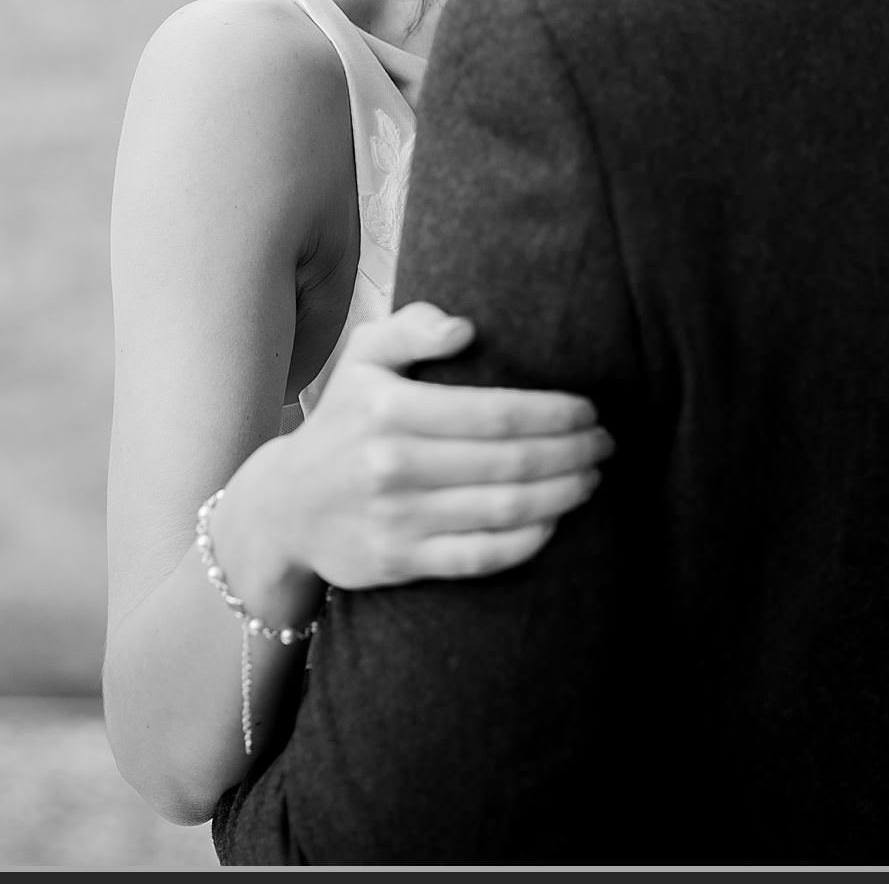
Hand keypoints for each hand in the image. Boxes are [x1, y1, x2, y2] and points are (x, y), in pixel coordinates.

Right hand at [262, 301, 613, 589]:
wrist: (284, 507)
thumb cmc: (343, 421)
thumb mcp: (363, 359)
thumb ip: (412, 327)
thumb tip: (466, 329)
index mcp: (389, 408)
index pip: (494, 412)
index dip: (553, 413)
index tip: (588, 408)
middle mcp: (393, 465)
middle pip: (509, 462)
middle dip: (572, 451)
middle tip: (604, 443)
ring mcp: (398, 518)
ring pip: (505, 510)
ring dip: (563, 493)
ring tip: (592, 476)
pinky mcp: (401, 562)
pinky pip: (482, 557)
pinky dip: (529, 540)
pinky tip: (556, 520)